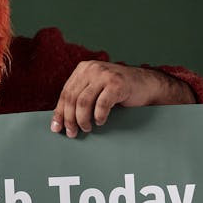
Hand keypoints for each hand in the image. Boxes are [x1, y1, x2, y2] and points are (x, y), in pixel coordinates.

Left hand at [50, 61, 193, 137]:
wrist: (147, 84)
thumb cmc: (119, 91)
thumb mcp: (96, 89)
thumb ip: (80, 97)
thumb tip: (61, 119)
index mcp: (83, 69)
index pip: (66, 92)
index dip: (59, 112)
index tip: (56, 128)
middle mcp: (92, 68)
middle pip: (72, 98)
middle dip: (69, 119)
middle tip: (71, 133)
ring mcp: (105, 75)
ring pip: (83, 102)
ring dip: (82, 120)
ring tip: (86, 128)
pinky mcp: (117, 84)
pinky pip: (101, 104)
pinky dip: (99, 116)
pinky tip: (100, 122)